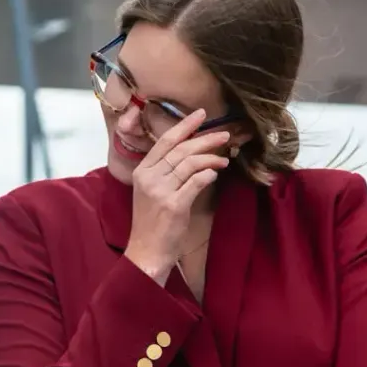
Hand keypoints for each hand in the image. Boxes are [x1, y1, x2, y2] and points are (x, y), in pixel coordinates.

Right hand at [124, 110, 231, 282]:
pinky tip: (214, 175)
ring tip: (224, 160)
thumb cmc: (152, 223)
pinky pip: (196, 181)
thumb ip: (166, 173)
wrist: (146, 251)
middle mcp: (149, 177)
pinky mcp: (174, 205)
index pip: (164, 142)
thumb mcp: (151, 192)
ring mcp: (161, 191)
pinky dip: (208, 175)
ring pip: (190, 163)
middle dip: (205, 139)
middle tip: (224, 136)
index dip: (184, 126)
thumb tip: (192, 154)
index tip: (201, 115)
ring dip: (211, 158)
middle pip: (180, 150)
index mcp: (142, 171)